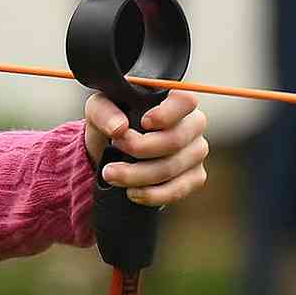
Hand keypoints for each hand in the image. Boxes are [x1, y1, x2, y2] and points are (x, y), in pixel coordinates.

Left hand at [83, 91, 210, 207]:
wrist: (111, 152)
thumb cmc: (111, 121)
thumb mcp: (98, 109)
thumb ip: (104, 112)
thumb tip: (119, 127)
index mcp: (174, 100)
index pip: (185, 101)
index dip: (166, 114)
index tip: (143, 122)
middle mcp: (192, 124)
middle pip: (176, 139)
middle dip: (141, 148)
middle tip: (115, 147)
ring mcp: (196, 151)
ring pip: (172, 168)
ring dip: (137, 175)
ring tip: (111, 174)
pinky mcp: (195, 177)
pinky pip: (178, 190)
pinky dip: (152, 194)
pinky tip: (132, 192)